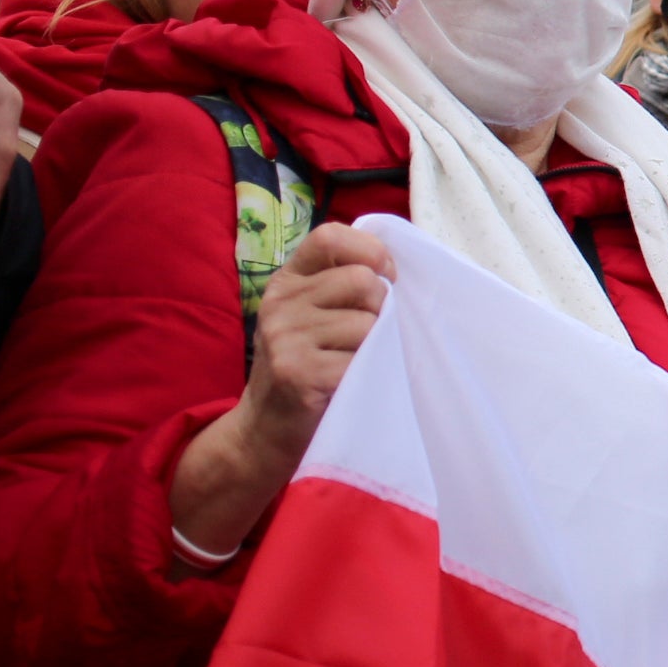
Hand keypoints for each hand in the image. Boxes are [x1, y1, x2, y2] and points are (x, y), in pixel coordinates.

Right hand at [170, 225, 393, 553]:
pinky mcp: (297, 372)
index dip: (369, 250)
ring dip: (376, 345)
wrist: (267, 430)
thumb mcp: (316, 317)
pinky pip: (360, 359)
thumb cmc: (309, 367)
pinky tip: (349, 383)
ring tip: (354, 364)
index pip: (328, 236)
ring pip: (366, 322)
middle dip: (381, 307)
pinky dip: (369, 373)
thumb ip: (345, 287)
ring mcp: (284, 337)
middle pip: (360, 280)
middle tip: (369, 336)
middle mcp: (280, 302)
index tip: (389, 276)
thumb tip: (401, 268)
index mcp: (288, 280)